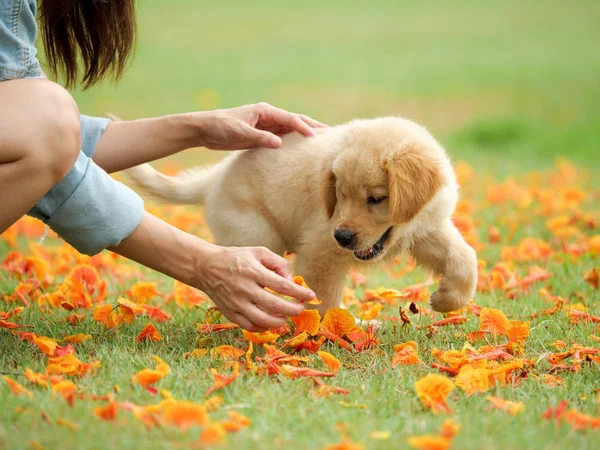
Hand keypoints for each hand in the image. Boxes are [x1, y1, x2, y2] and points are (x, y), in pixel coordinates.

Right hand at [195, 245, 314, 331]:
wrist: (206, 267)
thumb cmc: (236, 258)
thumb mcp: (258, 252)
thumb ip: (278, 264)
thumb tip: (291, 281)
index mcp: (253, 271)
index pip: (282, 286)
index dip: (300, 293)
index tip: (311, 295)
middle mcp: (244, 288)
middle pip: (275, 306)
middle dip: (293, 309)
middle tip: (300, 308)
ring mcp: (236, 303)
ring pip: (263, 320)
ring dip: (280, 321)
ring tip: (286, 316)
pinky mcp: (230, 313)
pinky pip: (250, 326)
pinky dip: (263, 327)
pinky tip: (270, 321)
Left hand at [197, 102, 326, 149]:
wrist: (205, 130)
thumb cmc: (220, 127)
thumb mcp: (239, 132)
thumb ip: (259, 138)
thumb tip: (279, 143)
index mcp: (264, 111)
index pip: (289, 119)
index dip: (303, 127)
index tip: (315, 136)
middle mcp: (268, 116)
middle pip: (295, 121)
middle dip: (312, 126)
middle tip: (330, 133)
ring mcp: (266, 125)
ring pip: (290, 130)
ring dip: (304, 134)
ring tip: (321, 141)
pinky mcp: (262, 135)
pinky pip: (282, 138)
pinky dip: (293, 142)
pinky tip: (301, 149)